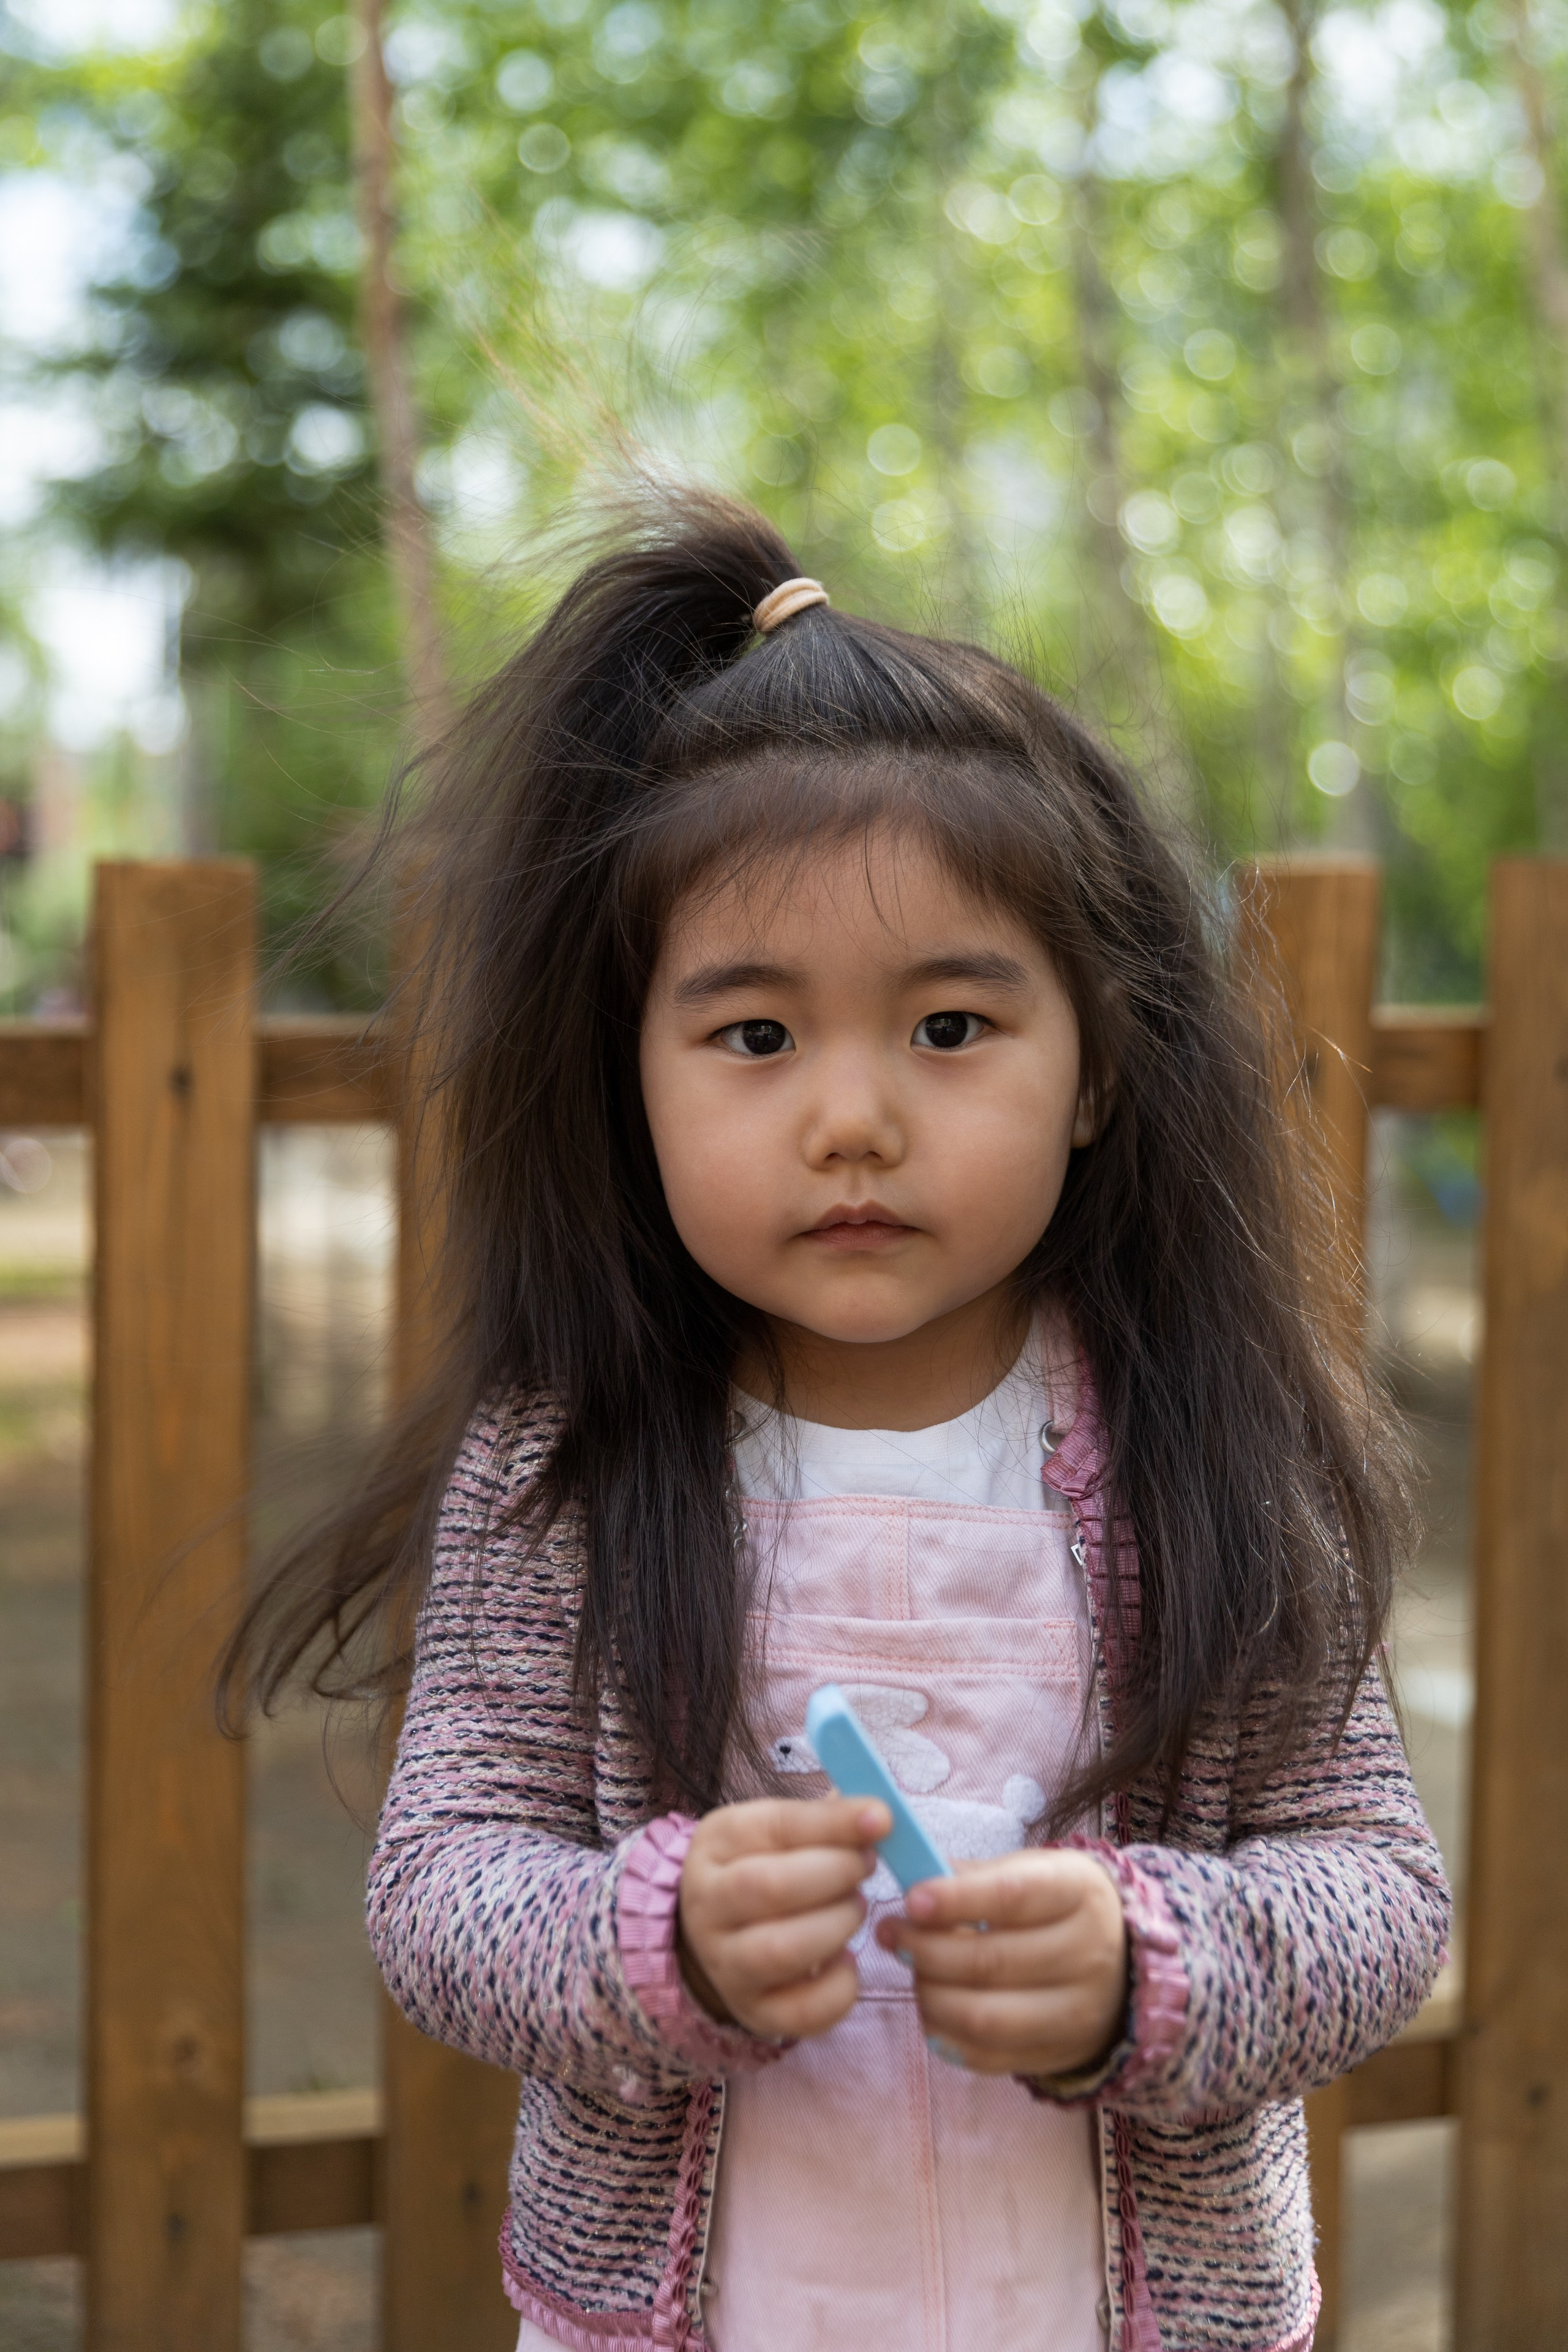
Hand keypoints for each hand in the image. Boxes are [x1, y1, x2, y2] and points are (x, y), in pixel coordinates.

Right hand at [678, 1797, 889, 2040]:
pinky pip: (800, 2012)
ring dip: (838, 1925)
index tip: (881, 1819)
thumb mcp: (778, 1831)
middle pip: (772, 1887)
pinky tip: (846, 1961)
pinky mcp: (751, 2011)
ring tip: (855, 1909)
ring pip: (782, 1950)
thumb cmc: (763, 1867)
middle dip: (836, 1873)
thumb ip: (823, 1821)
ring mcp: (724, 1964)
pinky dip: (839, 1987)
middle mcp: (708, 1905)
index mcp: (716, 1844)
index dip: (833, 1823)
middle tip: (865, 1866)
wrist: (717, 1932)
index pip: (776, 1827)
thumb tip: (877, 1817)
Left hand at [875, 1848, 1127, 2077]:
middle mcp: (1089, 1955)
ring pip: (986, 2017)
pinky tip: (932, 2011)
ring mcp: (1077, 2014)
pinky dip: (948, 2038)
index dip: (956, 1900)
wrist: (1123, 1965)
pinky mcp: (1058, 2055)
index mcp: (1081, 1894)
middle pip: (992, 1961)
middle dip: (927, 1950)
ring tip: (912, 1973)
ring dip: (932, 1995)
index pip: (1012, 1897)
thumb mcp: (1033, 1872)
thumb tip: (912, 1875)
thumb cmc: (1058, 1907)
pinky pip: (990, 2057)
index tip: (911, 1899)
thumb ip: (975, 1876)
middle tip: (891, 1935)